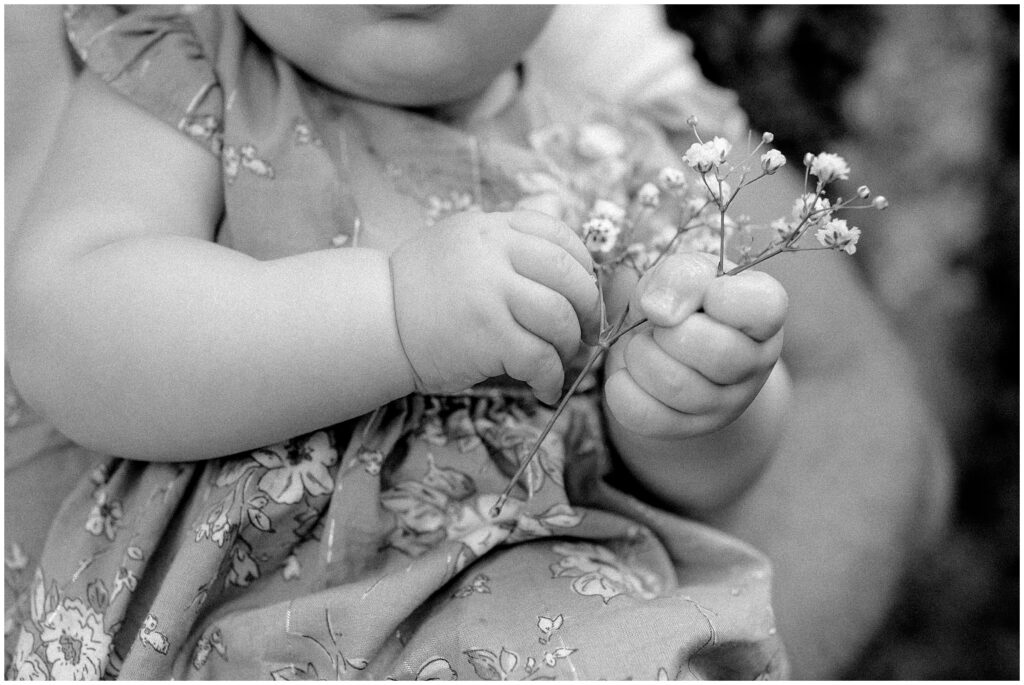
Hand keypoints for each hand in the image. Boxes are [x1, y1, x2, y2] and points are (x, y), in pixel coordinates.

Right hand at [390, 210, 601, 403]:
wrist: (377, 323)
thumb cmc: (422, 287)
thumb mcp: (464, 241)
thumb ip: (510, 230)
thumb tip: (558, 202)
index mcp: (492, 228)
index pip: (558, 234)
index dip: (584, 266)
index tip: (585, 292)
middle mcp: (494, 254)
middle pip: (569, 276)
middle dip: (589, 309)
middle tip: (586, 333)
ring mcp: (490, 294)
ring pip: (560, 319)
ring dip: (569, 347)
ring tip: (560, 361)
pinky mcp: (486, 336)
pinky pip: (539, 358)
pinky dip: (551, 378)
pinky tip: (545, 388)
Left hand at [604, 251, 787, 437]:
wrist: (666, 345)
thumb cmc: (682, 300)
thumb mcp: (683, 272)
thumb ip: (681, 276)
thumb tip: (659, 311)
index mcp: (765, 312)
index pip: (762, 308)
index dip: (719, 297)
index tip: (701, 294)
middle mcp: (757, 362)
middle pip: (718, 354)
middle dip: (669, 331)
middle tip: (658, 323)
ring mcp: (728, 403)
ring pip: (676, 386)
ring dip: (640, 356)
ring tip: (641, 345)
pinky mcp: (689, 427)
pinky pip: (646, 416)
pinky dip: (621, 389)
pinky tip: (626, 373)